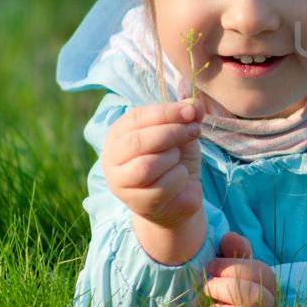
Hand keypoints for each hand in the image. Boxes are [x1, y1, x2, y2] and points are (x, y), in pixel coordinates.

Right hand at [101, 99, 203, 226]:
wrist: (179, 198)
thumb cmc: (175, 161)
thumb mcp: (183, 134)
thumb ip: (187, 117)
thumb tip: (195, 103)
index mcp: (118, 134)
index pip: (136, 117)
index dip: (165, 112)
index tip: (190, 111)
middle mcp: (112, 157)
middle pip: (138, 141)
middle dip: (171, 133)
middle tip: (194, 132)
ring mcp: (120, 183)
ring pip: (147, 165)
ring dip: (172, 158)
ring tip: (178, 160)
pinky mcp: (137, 203)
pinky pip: (162, 186)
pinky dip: (179, 178)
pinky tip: (179, 179)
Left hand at [199, 231, 279, 306]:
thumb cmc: (202, 301)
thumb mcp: (211, 274)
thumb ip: (225, 253)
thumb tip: (229, 238)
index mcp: (262, 290)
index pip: (262, 273)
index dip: (235, 268)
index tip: (209, 268)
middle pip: (261, 295)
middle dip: (229, 288)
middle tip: (205, 290)